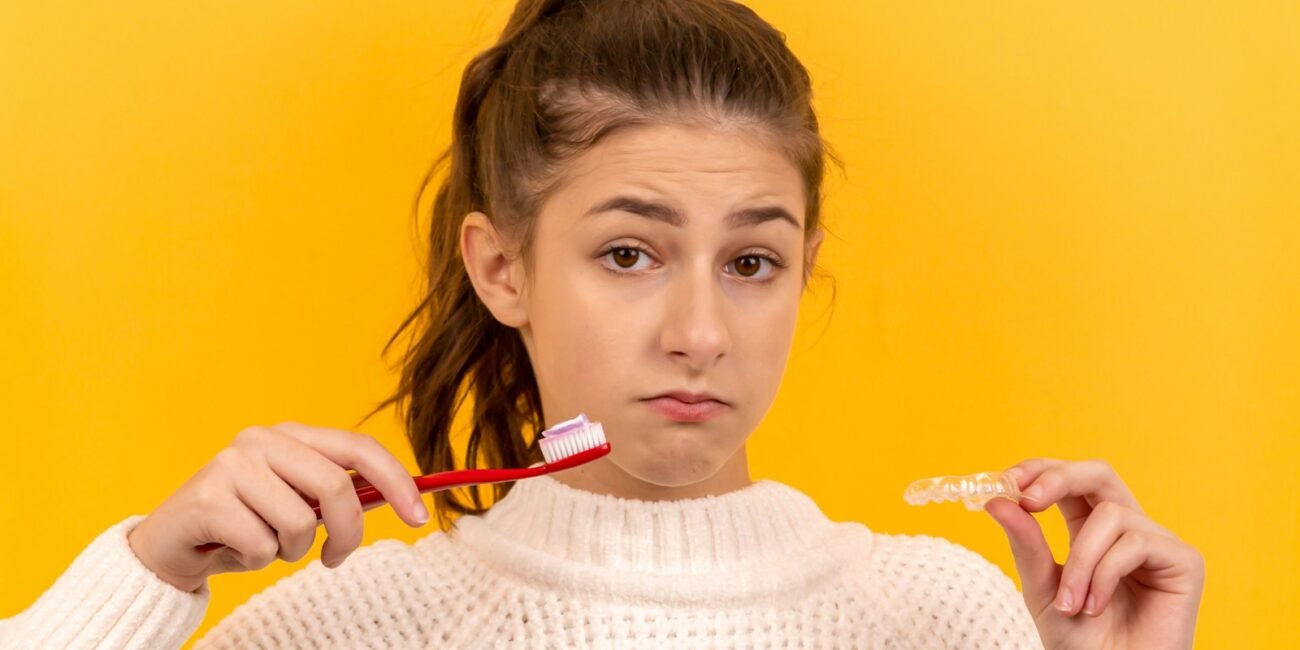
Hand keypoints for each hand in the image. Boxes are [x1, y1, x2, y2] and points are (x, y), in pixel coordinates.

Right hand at [126, 422, 430, 592]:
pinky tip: (233, 548)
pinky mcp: (208, 497)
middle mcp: (262, 440)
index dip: (396, 481)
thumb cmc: (242, 526)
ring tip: (263, 544)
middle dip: (348, 533)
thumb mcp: (297, 506)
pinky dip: (258, 560)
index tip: (419, 517)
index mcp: (292, 435)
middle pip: (336, 486)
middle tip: (335, 558)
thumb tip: (401, 497)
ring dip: (291, 550)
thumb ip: (337, 495)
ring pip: (300, 523)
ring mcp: (232, 465)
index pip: (360, 447)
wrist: (169, 548)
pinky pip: (263, 545)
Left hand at [984, 458, 1204, 649]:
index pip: (1069, 479)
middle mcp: (1127, 528)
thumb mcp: (1042, 588)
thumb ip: (1025, 544)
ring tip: (1071, 604)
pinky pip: (1136, 542)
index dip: (1040, 470)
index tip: (1006, 482)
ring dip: (1080, 560)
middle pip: (1099, 473)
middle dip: (1060, 478)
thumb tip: (997, 501)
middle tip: (1029, 501)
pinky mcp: (1184, 561)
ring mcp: (1157, 542)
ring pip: (1110, 514)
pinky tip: (1097, 606)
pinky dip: (1105, 574)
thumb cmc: (1080, 642)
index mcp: (1091, 529)